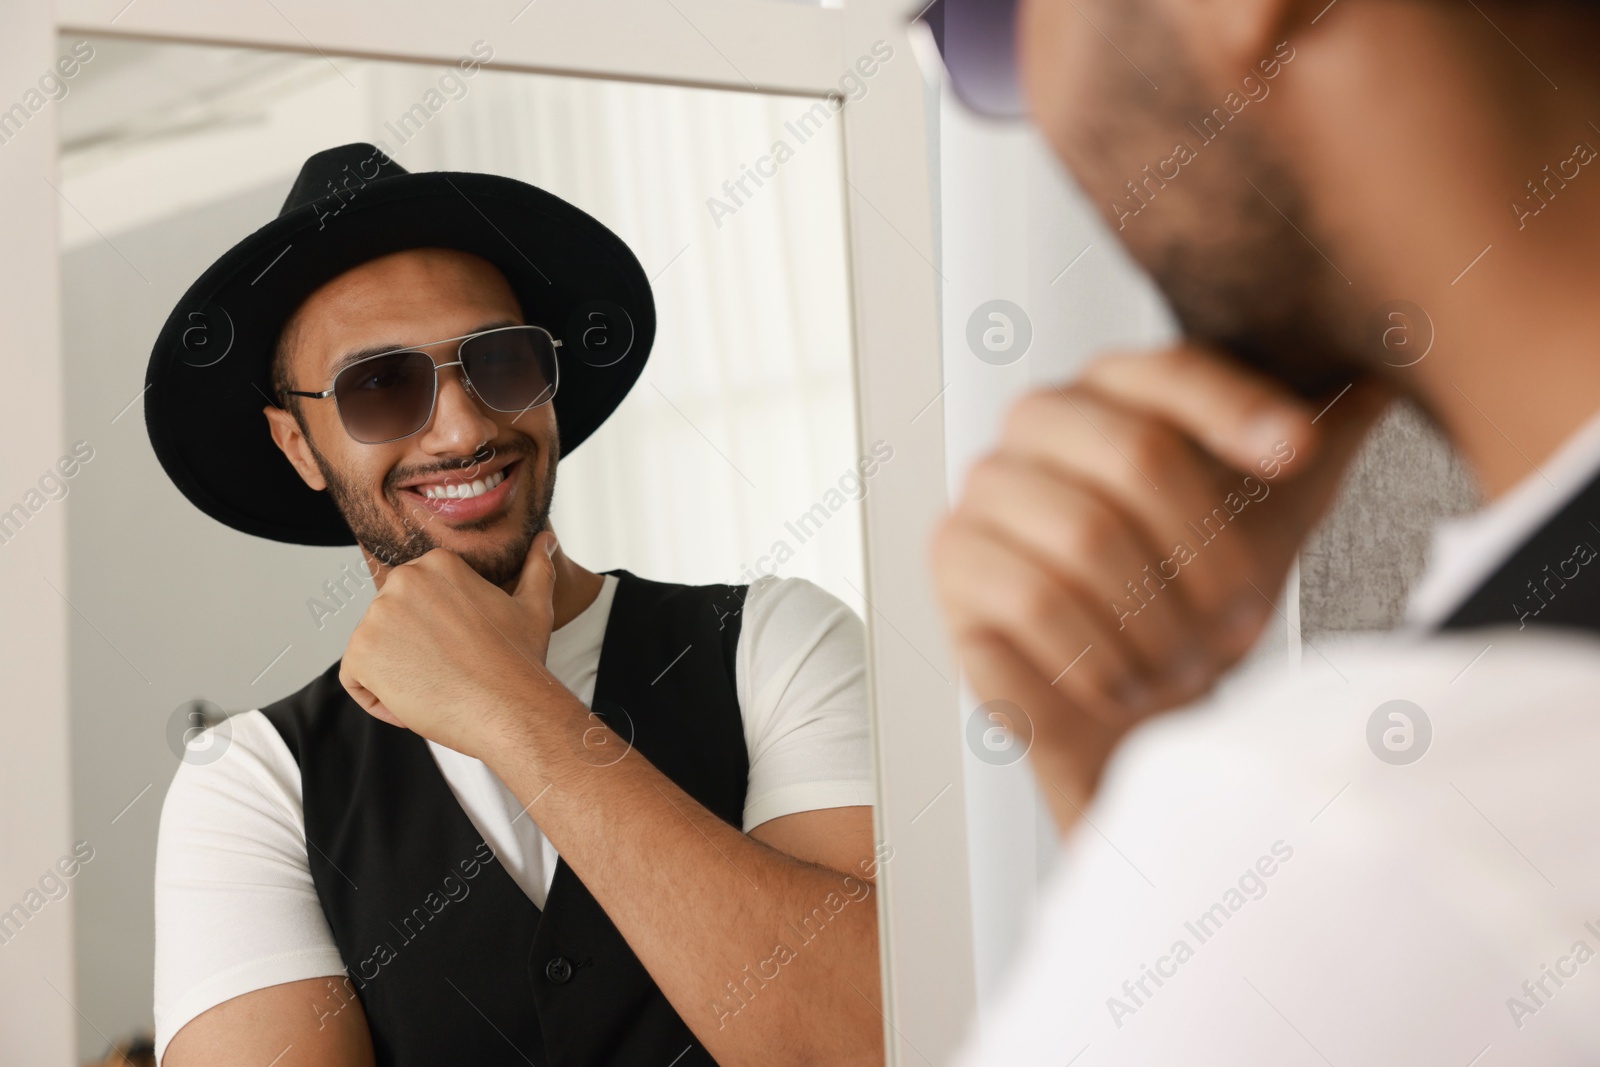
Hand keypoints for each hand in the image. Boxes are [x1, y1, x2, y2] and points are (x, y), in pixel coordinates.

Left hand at [339, 530, 567, 757]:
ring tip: (439, 687)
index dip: (437, 634)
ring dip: (399, 676)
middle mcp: (401, 580)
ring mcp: (376, 616)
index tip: (464, 652)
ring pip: (375, 652)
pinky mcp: (359, 653)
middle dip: (414, 652)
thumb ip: (536, 568)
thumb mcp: (533, 606)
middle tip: (452, 673)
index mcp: (436, 563)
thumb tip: (545, 539)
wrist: (510, 708)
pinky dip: (380, 699)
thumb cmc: (520, 660)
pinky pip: (356, 680)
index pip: (415, 603)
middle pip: (392, 625)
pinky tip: (417, 703)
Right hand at [929, 344, 1389, 826]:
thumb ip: (1322, 431)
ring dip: (1156, 619)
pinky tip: (1124, 681)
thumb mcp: (1276, 509)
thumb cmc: (1194, 594)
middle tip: (1241, 624)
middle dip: (1207, 555)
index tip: (1296, 453)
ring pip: (1085, 537)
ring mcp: (984, 491)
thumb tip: (1391, 357)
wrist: (1128, 696)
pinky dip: (1098, 653)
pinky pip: (1032, 600)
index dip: (1237, 407)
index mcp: (1108, 390)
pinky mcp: (953, 563)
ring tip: (1184, 665)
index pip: (1170, 372)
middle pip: (1135, 453)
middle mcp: (1034, 424)